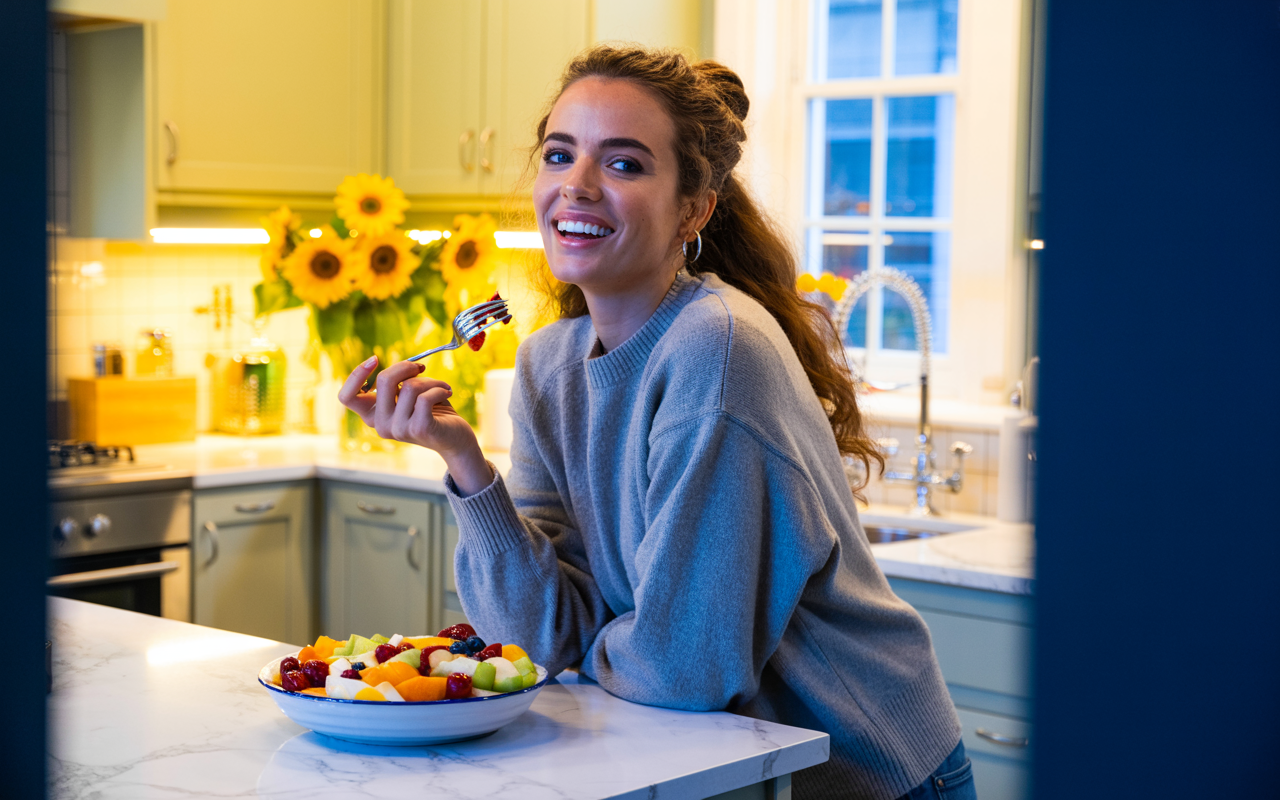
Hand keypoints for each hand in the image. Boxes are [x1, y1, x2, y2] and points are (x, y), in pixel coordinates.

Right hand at [337, 357, 492, 493]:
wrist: (455, 439)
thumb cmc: (432, 412)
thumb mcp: (408, 395)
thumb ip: (398, 383)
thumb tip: (404, 366)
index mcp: (373, 415)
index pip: (346, 397)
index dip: (355, 374)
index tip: (374, 359)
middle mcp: (380, 425)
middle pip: (383, 380)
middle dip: (406, 366)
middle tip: (421, 368)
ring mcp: (398, 429)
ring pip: (409, 386)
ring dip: (430, 380)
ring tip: (441, 386)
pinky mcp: (418, 428)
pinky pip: (425, 396)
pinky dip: (439, 388)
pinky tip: (447, 392)